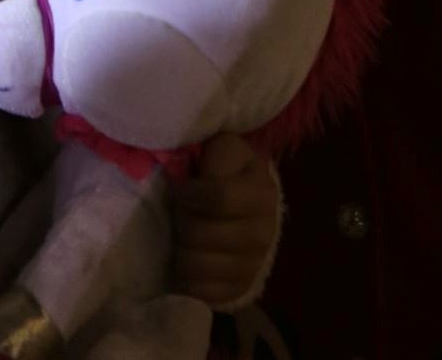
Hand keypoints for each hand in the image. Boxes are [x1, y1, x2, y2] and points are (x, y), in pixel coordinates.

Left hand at [168, 131, 281, 309]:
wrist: (257, 209)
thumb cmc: (233, 173)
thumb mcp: (227, 150)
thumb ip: (214, 154)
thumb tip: (193, 172)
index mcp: (259, 194)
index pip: (218, 197)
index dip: (189, 193)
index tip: (180, 189)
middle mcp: (261, 233)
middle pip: (201, 234)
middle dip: (181, 220)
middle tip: (180, 212)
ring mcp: (252, 266)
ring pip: (197, 264)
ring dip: (180, 248)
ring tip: (182, 236)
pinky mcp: (240, 290)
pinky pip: (201, 292)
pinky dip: (186, 277)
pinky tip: (188, 258)